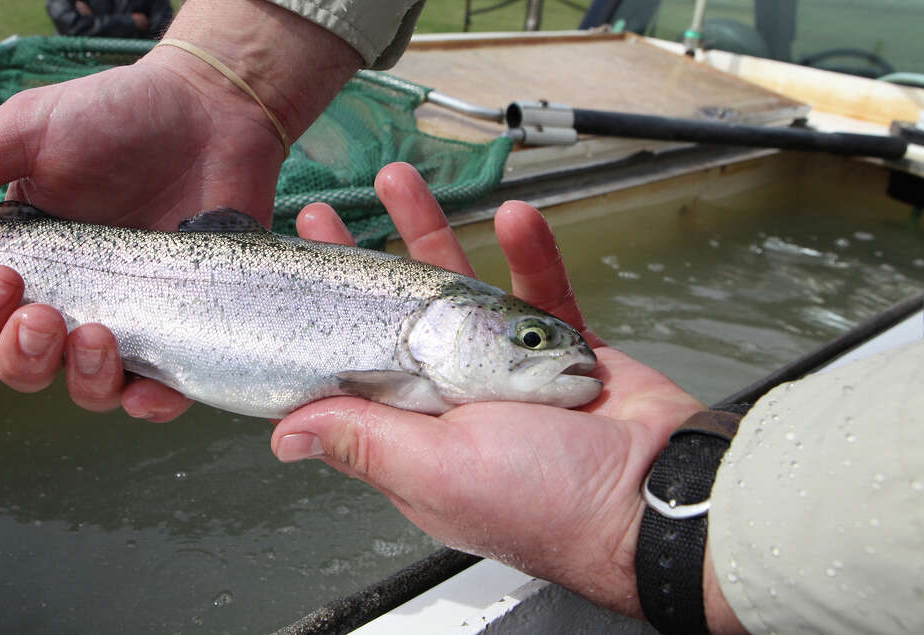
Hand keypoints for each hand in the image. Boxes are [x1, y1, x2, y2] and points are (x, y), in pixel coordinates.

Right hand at [0, 0, 361, 419]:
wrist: (211, 113)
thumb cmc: (118, 117)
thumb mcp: (30, 132)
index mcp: (22, 263)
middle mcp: (67, 301)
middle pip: (19, 367)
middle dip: (19, 353)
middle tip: (41, 313)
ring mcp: (125, 322)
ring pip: (84, 388)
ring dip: (81, 376)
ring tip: (98, 333)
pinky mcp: (181, 332)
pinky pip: (160, 392)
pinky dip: (151, 402)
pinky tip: (150, 389)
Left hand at [272, 162, 741, 626]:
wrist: (658, 500)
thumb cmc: (549, 504)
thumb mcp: (436, 470)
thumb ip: (362, 442)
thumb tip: (285, 436)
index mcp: (415, 434)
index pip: (353, 368)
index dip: (322, 320)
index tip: (299, 273)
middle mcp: (454, 400)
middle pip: (395, 319)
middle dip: (361, 261)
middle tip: (323, 216)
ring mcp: (509, 371)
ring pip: (461, 291)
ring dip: (432, 233)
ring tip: (401, 182)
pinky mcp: (563, 350)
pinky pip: (542, 289)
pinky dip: (531, 252)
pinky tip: (516, 215)